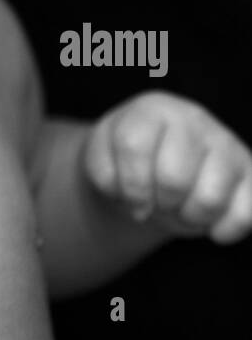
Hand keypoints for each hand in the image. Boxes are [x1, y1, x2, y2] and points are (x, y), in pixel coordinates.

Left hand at [83, 92, 251, 242]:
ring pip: (210, 198)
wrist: (155, 169)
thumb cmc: (125, 163)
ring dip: (189, 217)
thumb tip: (141, 204)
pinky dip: (224, 230)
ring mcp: (225, 143)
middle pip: (173, 178)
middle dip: (160, 203)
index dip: (129, 186)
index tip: (130, 199)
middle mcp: (192, 119)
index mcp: (151, 110)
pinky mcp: (249, 171)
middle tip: (159, 201)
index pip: (134, 147)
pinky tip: (210, 225)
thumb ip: (106, 175)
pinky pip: (246, 213)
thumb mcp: (101, 161)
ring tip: (181, 207)